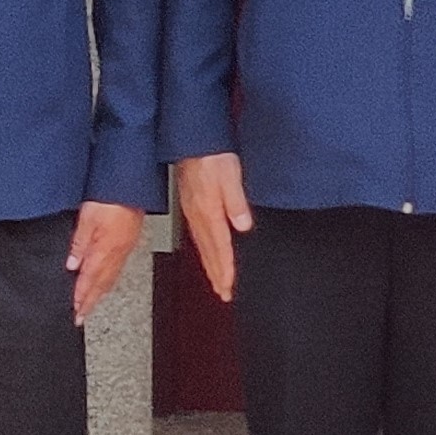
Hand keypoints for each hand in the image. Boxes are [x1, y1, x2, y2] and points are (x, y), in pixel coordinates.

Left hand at [67, 200, 146, 323]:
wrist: (132, 186)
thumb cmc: (110, 198)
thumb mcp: (86, 219)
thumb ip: (79, 243)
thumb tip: (72, 264)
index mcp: (104, 250)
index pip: (89, 280)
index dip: (81, 297)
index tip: (75, 311)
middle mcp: (117, 254)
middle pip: (102, 285)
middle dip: (90, 302)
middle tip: (81, 316)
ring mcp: (125, 249)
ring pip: (111, 279)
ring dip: (100, 293)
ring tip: (91, 303)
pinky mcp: (129, 243)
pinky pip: (117, 269)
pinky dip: (109, 280)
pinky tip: (105, 280)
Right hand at [173, 153, 252, 302]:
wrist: (193, 139)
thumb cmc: (212, 154)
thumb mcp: (230, 175)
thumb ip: (236, 202)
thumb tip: (243, 225)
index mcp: (208, 211)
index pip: (219, 247)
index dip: (225, 269)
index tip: (228, 287)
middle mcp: (198, 215)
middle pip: (209, 252)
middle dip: (216, 275)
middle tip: (223, 294)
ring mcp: (193, 211)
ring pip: (203, 246)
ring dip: (210, 265)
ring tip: (217, 281)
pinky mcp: (192, 205)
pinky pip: (199, 235)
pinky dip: (205, 250)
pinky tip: (208, 252)